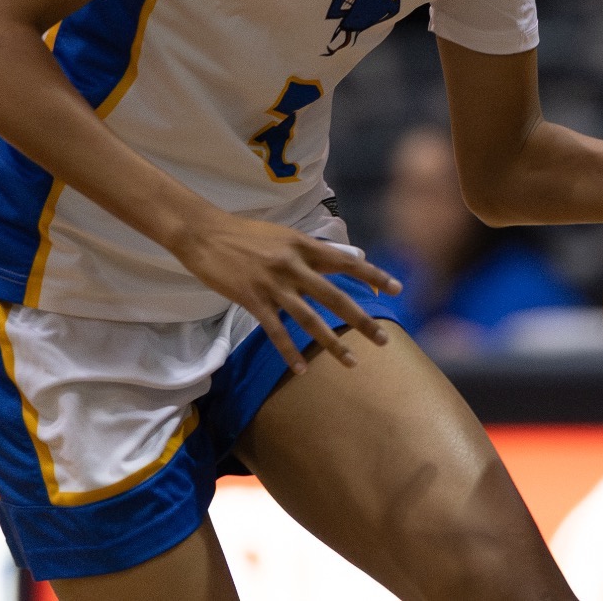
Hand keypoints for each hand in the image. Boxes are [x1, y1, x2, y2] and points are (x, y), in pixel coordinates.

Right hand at [174, 211, 401, 374]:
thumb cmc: (245, 234)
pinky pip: (277, 331)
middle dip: (362, 320)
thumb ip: (310, 250)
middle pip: (336, 297)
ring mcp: (274, 284)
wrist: (205, 234)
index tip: (396, 288)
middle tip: (383, 339)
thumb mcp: (284, 235)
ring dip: (333, 343)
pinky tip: (303, 369)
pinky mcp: (253, 300)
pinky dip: (290, 351)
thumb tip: (341, 260)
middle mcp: (293, 265)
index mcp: (303, 245)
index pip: (346, 261)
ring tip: (351, 362)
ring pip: (310, 319)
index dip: (373, 275)